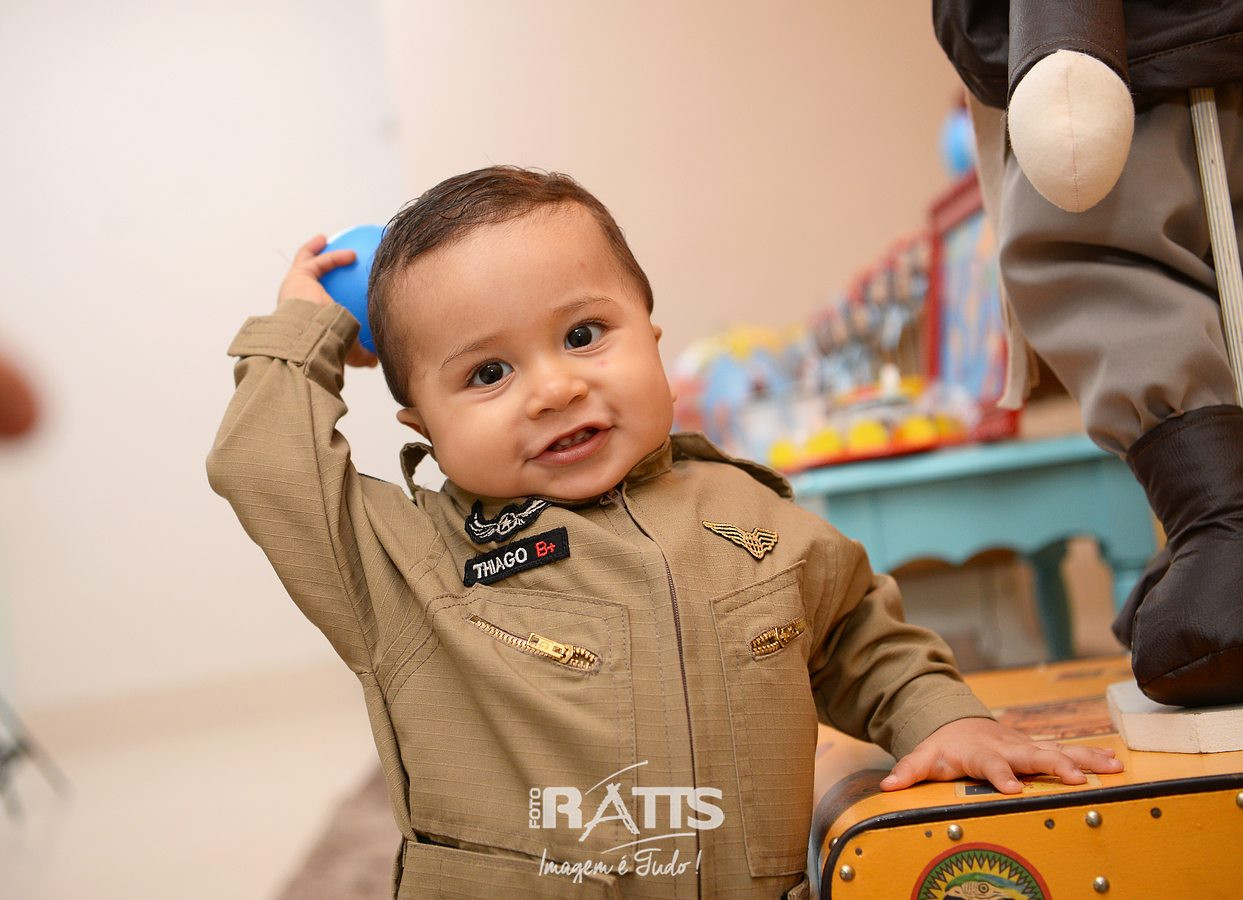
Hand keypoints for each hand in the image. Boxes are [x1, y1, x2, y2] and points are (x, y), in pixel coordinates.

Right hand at [278, 234, 376, 367]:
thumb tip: (376, 361)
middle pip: (304, 284)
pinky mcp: (297, 277)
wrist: (309, 337)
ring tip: (325, 241)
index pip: (312, 310)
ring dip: (316, 254)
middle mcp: (295, 305)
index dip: (322, 303)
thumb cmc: (326, 345)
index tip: (335, 298)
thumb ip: (360, 354)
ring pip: (305, 266)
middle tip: (321, 265)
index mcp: (304, 322)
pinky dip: (335, 256)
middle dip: (311, 272)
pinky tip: (353, 254)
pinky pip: (319, 262)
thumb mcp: (346, 350)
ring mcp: (293, 289)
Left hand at [881, 717, 1122, 794]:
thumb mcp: (923, 757)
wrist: (957, 721)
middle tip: (1076, 780)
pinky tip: (1116, 763)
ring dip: (1083, 759)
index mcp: (980, 752)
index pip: (990, 764)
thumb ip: (908, 771)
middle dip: (1054, 765)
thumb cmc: (943, 746)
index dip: (1000, 775)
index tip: (1012, 789)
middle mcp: (1007, 746)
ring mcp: (1026, 746)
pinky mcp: (1038, 749)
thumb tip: (888, 786)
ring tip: (1112, 768)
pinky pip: (1069, 751)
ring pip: (1057, 750)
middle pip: (1032, 755)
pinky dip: (1092, 756)